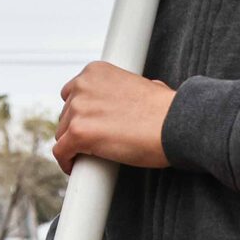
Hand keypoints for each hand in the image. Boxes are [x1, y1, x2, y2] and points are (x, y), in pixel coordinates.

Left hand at [52, 61, 172, 172]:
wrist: (178, 125)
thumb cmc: (168, 111)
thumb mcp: (144, 85)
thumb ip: (126, 89)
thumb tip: (128, 97)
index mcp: (95, 72)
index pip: (74, 93)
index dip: (81, 111)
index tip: (90, 124)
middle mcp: (82, 86)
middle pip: (66, 114)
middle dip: (78, 128)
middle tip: (95, 142)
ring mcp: (79, 109)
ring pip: (62, 134)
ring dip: (73, 145)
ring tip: (90, 157)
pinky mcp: (79, 133)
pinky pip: (61, 152)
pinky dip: (66, 161)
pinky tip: (75, 168)